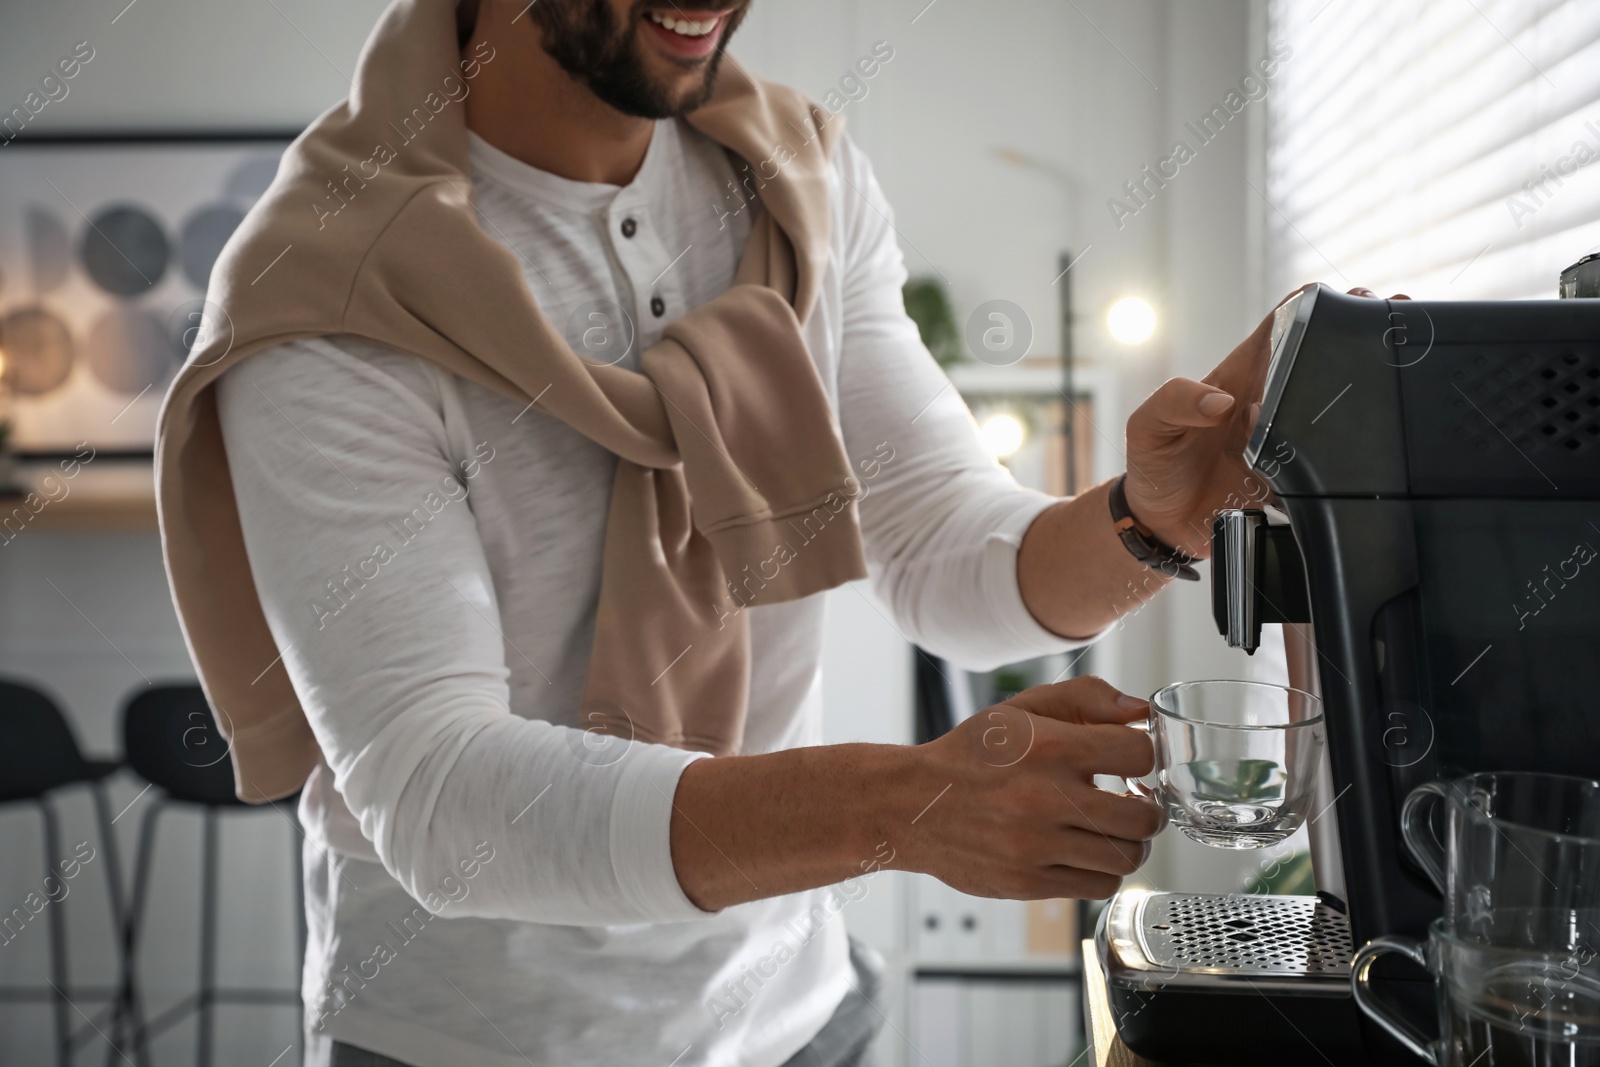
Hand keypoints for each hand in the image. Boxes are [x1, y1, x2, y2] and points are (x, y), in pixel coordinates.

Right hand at [903, 676, 1163, 899]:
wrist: (912, 804)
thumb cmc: (973, 754)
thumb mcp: (1022, 709)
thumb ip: (1086, 699)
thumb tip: (1141, 712)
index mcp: (1049, 746)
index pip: (1138, 753)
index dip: (1142, 756)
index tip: (1129, 761)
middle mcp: (1044, 798)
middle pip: (1144, 817)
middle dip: (1147, 808)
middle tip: (1134, 802)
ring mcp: (1036, 846)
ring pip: (1126, 857)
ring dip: (1127, 843)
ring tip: (1109, 829)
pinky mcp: (1027, 882)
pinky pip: (1098, 887)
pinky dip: (1101, 871)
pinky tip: (1084, 851)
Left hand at [1121, 285, 1407, 556]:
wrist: (1161, 524)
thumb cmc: (1154, 464)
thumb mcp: (1148, 426)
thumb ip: (1174, 401)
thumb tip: (1221, 402)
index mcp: (1241, 377)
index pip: (1280, 327)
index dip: (1311, 305)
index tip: (1341, 295)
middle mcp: (1271, 404)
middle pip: (1322, 362)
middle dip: (1357, 337)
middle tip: (1385, 322)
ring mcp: (1288, 441)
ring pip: (1336, 411)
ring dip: (1366, 392)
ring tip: (1395, 370)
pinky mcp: (1297, 481)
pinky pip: (1329, 469)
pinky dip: (1350, 460)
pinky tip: (1372, 450)